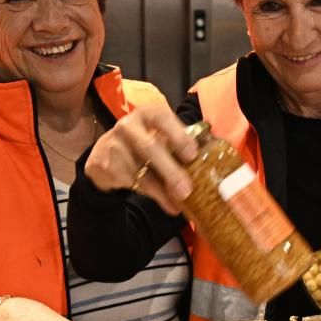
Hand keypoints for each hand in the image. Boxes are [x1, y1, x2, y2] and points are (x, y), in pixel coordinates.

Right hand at [84, 102, 198, 215]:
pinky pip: (136, 185)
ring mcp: (115, 146)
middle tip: (188, 189)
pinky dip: (157, 197)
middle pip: (150, 148)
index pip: (162, 117)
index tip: (193, 154)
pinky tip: (169, 206)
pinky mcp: (108, 167)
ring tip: (182, 202)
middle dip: (171, 170)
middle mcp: (128, 126)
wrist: (105, 157)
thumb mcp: (158, 137)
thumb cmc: (143, 145)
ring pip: (143, 173)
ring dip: (165, 190)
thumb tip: (215, 159)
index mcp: (146, 114)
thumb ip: (179, 144)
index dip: (178, 135)